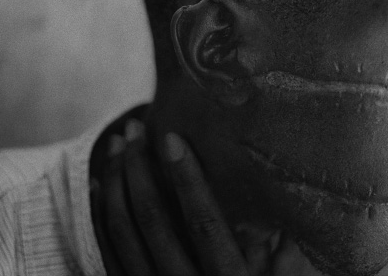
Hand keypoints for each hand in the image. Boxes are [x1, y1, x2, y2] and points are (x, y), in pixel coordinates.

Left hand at [90, 119, 280, 275]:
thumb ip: (285, 258)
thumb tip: (288, 211)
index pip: (203, 224)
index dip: (186, 179)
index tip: (171, 138)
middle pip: (152, 221)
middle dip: (138, 169)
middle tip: (133, 130)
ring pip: (121, 234)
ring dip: (115, 184)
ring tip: (116, 146)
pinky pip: (107, 255)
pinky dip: (99, 217)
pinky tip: (100, 186)